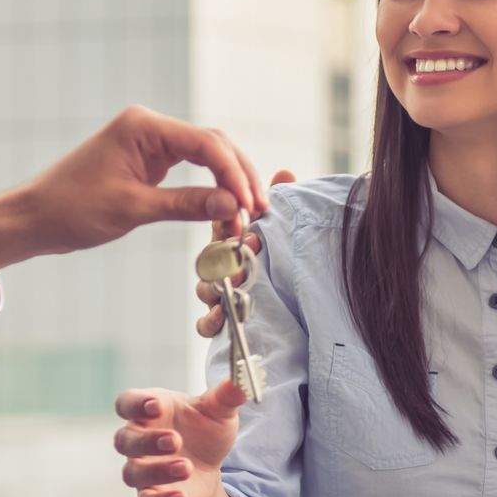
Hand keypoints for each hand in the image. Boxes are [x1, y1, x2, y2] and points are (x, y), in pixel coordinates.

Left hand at [0, 107, 268, 273]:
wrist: (35, 218)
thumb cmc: (72, 208)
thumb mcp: (132, 208)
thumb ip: (185, 204)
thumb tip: (232, 205)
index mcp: (143, 126)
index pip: (205, 142)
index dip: (232, 173)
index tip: (248, 205)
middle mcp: (149, 127)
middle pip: (213, 144)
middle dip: (238, 176)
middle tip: (258, 211)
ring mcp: (149, 143)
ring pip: (206, 156)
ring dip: (228, 183)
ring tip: (248, 213)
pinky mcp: (148, 162)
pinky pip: (190, 169)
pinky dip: (210, 187)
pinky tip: (226, 207)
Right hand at [112, 381, 245, 496]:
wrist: (209, 465)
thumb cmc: (205, 429)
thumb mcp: (219, 411)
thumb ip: (226, 396)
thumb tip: (241, 383)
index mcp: (149, 411)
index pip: (127, 403)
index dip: (136, 404)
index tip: (156, 405)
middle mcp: (138, 440)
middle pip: (125, 439)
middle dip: (147, 441)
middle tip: (175, 440)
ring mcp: (142, 469)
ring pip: (132, 472)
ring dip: (157, 471)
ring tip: (187, 467)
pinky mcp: (151, 495)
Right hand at [195, 170, 294, 337]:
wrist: (292, 313)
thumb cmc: (275, 263)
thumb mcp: (276, 230)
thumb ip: (278, 202)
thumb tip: (284, 172)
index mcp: (231, 241)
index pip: (222, 228)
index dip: (232, 227)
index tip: (253, 228)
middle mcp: (221, 267)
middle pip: (212, 258)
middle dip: (230, 254)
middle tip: (252, 249)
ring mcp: (217, 294)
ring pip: (206, 288)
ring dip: (220, 284)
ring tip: (240, 281)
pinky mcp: (218, 321)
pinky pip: (204, 324)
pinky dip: (210, 321)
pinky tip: (221, 316)